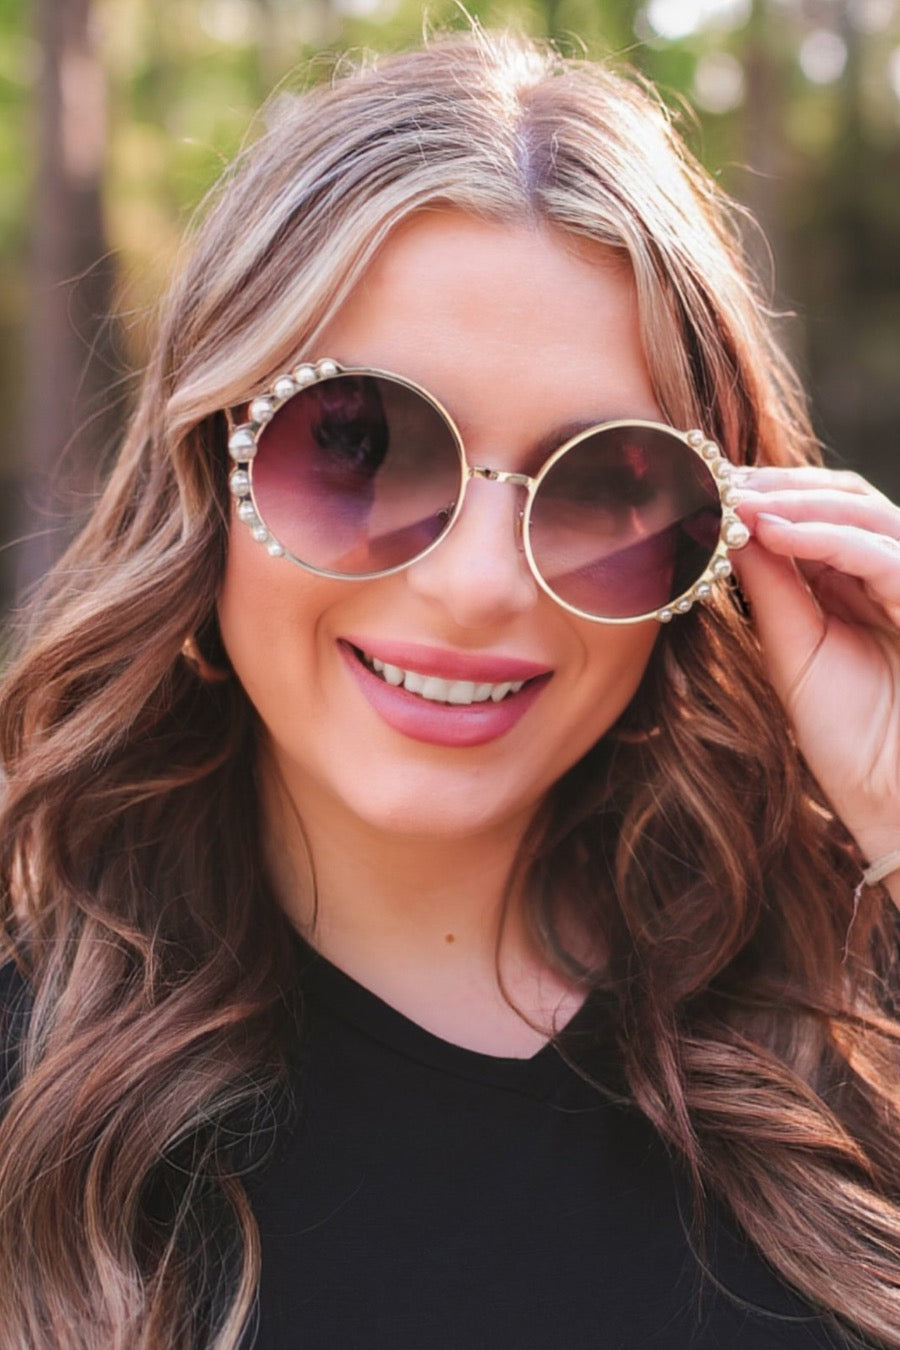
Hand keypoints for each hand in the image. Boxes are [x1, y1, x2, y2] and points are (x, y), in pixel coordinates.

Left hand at [731, 466, 899, 866]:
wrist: (895, 803)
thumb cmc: (849, 737)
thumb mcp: (792, 651)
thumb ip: (770, 588)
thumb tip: (730, 526)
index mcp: (858, 581)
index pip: (817, 513)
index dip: (764, 494)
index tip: (704, 485)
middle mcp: (892, 573)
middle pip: (845, 497)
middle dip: (778, 485)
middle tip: (716, 479)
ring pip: (865, 512)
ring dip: (797, 500)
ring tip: (737, 501)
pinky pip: (883, 556)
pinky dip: (827, 537)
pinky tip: (773, 531)